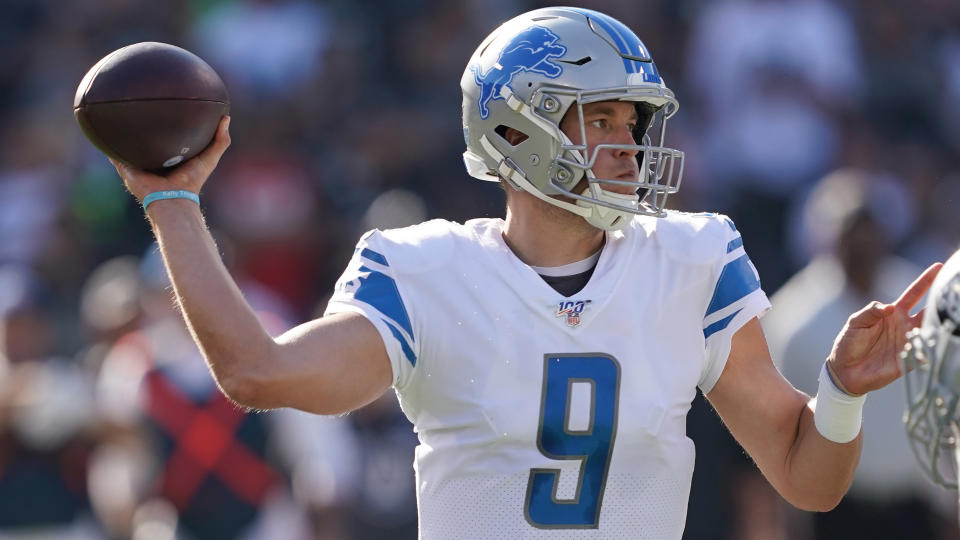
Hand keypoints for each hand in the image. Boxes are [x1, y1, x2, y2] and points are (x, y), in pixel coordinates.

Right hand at [108, 116, 231, 202]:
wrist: (173, 198)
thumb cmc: (192, 180)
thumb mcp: (210, 158)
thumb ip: (220, 140)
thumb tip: (226, 117)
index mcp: (171, 158)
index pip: (167, 139)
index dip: (166, 126)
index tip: (166, 108)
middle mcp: (153, 161)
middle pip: (146, 142)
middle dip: (142, 129)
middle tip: (138, 107)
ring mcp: (139, 166)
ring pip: (127, 148)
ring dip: (122, 136)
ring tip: (115, 115)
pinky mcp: (126, 170)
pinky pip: (114, 157)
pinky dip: (107, 146)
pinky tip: (100, 132)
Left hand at [827, 262, 941, 394]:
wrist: (845, 370)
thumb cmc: (849, 343)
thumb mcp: (855, 322)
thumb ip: (870, 311)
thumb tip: (890, 307)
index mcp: (894, 313)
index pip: (914, 293)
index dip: (926, 280)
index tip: (939, 267)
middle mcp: (906, 325)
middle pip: (930, 309)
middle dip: (944, 300)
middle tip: (956, 290)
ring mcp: (910, 342)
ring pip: (933, 329)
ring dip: (943, 322)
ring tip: (954, 313)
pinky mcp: (910, 360)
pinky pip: (926, 352)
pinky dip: (934, 347)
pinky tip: (940, 340)